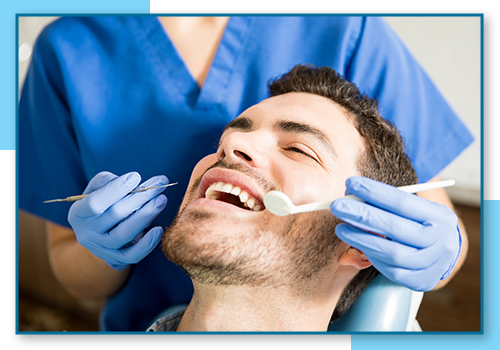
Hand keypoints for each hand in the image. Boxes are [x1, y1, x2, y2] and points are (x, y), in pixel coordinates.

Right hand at [67, 171, 167, 269]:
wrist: (97, 234)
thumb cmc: (100, 204)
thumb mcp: (96, 189)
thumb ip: (106, 181)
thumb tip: (126, 181)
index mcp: (78, 213)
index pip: (95, 202)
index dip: (116, 189)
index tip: (136, 176)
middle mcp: (86, 233)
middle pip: (116, 214)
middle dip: (141, 197)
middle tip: (160, 184)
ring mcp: (100, 249)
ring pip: (125, 234)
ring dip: (147, 215)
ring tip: (162, 200)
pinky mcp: (115, 259)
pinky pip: (132, 255)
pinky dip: (147, 244)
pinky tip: (159, 230)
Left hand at [330, 176, 461, 291]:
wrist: (444, 254)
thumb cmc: (421, 223)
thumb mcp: (415, 207)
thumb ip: (387, 202)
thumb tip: (352, 193)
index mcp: (439, 217)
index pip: (403, 203)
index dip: (375, 193)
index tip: (351, 183)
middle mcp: (439, 241)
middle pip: (395, 228)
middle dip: (362, 215)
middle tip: (337, 206)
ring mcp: (430, 264)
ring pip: (391, 252)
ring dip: (361, 238)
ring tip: (340, 228)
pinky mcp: (418, 280)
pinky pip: (389, 269)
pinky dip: (370, 255)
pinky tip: (357, 244)